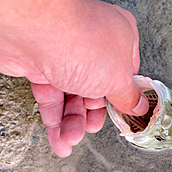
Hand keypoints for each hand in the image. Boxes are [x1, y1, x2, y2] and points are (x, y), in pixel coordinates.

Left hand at [0, 0, 148, 156]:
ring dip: (72, 122)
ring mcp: (65, 53)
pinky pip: (50, 98)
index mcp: (120, 37)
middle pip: (97, 87)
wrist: (31, 30)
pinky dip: (54, 121)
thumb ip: (127, 96)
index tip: (122, 115)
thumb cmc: (81, 42)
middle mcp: (93, 43)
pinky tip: (58, 140)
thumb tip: (139, 106)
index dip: (123, 96)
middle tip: (91, 127)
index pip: (126, 73)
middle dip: (93, 113)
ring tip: (70, 138)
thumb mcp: (117, 78)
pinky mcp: (39, 65)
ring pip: (72, 96)